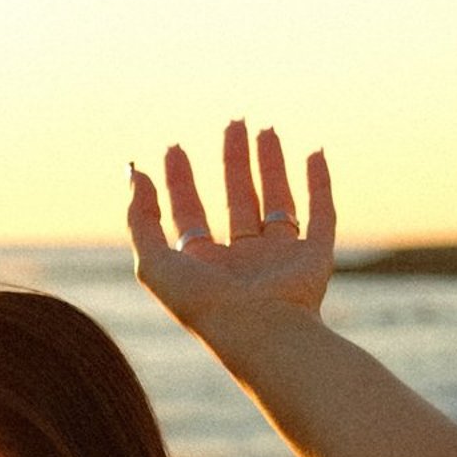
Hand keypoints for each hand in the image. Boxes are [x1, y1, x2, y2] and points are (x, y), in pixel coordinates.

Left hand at [128, 122, 334, 341]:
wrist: (260, 332)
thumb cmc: (204, 305)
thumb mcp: (154, 263)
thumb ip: (141, 219)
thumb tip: (134, 174)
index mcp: (204, 267)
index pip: (189, 215)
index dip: (180, 182)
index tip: (175, 148)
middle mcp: (243, 262)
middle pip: (238, 200)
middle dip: (233, 162)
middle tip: (233, 123)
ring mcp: (280, 260)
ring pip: (278, 201)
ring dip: (273, 165)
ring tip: (266, 129)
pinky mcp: (315, 259)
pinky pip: (322, 215)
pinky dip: (321, 185)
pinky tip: (315, 153)